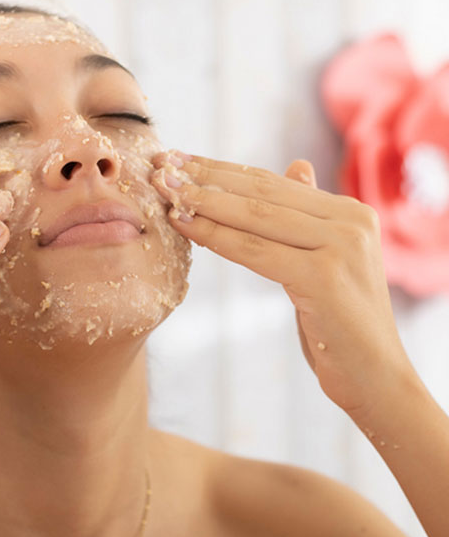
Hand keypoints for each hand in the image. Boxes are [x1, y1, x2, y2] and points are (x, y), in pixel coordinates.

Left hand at [150, 150, 415, 419]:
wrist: (375, 377)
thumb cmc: (342, 324)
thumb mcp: (326, 261)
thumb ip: (310, 216)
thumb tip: (296, 166)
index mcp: (352, 213)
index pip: (272, 184)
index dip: (222, 170)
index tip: (179, 159)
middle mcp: (351, 220)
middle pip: (261, 192)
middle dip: (205, 176)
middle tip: (160, 164)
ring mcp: (341, 246)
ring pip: (255, 217)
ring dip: (202, 200)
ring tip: (163, 188)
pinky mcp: (324, 277)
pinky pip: (255, 251)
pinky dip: (214, 235)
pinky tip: (182, 223)